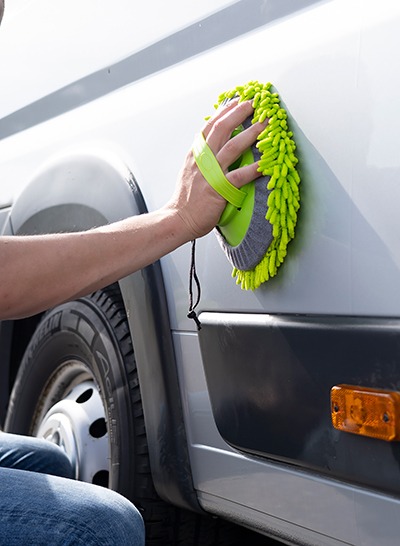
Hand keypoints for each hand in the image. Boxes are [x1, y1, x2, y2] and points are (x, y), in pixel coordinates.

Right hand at [167, 99, 267, 240]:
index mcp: (195, 153)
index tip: (237, 100)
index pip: (210, 125)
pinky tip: (265, 164)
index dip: (225, 111)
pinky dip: (253, 169)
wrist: (178, 218)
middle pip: (222, 128)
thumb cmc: (186, 199)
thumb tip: (214, 146)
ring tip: (265, 124)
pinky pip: (239, 176)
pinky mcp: (219, 189)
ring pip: (233, 147)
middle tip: (254, 103)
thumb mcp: (189, 171)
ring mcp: (211, 173)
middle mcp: (203, 159)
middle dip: (239, 113)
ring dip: (251, 133)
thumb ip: (201, 157)